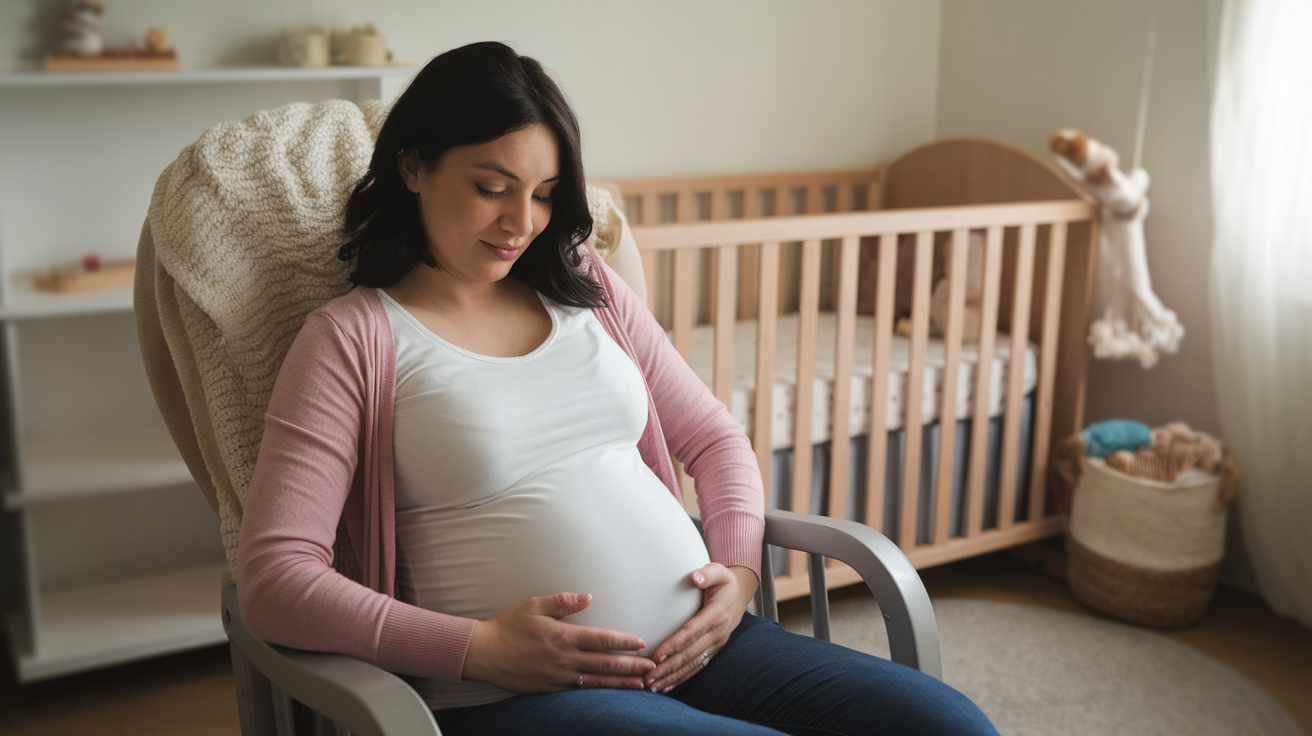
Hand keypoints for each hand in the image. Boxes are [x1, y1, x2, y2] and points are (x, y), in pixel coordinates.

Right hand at [462, 592, 655, 692]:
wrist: (484, 653)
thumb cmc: (509, 625)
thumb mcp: (534, 605)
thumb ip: (563, 601)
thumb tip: (588, 596)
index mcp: (563, 636)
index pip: (602, 640)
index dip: (624, 642)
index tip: (643, 643)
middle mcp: (564, 659)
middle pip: (606, 665)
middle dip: (632, 667)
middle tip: (654, 668)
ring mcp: (558, 677)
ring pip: (597, 683)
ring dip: (622, 684)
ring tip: (642, 685)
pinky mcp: (551, 689)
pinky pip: (581, 692)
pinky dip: (600, 693)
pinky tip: (612, 694)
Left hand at [644, 564, 757, 692]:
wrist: (741, 594)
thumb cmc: (724, 581)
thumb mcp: (719, 571)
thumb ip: (707, 573)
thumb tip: (695, 577)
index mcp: (716, 615)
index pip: (691, 633)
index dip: (674, 646)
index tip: (656, 656)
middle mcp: (718, 633)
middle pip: (690, 654)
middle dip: (668, 668)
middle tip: (648, 679)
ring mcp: (717, 644)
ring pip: (693, 664)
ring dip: (673, 677)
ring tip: (653, 687)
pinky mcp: (714, 650)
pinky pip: (698, 667)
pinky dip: (682, 678)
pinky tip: (667, 686)